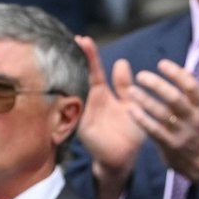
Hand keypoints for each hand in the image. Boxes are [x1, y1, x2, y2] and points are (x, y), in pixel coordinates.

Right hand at [75, 36, 145, 198]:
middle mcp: (91, 99)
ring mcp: (84, 111)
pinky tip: (67, 86)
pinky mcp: (82, 125)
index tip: (84, 39)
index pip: (94, 70)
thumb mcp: (130, 105)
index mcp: (103, 93)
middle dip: (79, 59)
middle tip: (77, 40)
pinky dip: (71, 99)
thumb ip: (125, 87)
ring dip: (73, 74)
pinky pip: (74, 110)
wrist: (123, 159)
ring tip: (68, 54)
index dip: (90, 55)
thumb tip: (121, 62)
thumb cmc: (128, 132)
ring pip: (75, 89)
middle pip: (82, 75)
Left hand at [121, 59, 198, 183]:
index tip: (161, 64)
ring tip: (131, 91)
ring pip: (161, 113)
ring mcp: (182, 133)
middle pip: (175, 97)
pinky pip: (153, 130)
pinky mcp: (170, 145)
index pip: (191, 86)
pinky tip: (131, 109)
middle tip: (141, 76)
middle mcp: (194, 120)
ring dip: (145, 99)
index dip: (176, 73)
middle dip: (156, 84)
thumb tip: (186, 69)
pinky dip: (141, 119)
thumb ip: (193, 93)